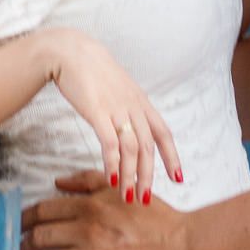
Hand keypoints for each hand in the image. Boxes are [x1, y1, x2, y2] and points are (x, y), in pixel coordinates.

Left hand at [18, 168, 188, 249]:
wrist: (180, 244)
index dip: (24, 218)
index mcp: (89, 207)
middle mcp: (85, 231)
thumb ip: (88, 180)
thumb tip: (58, 182)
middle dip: (19, 244)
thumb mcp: (121, 189)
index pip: (44, 210)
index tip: (13, 224)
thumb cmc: (154, 217)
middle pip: (39, 237)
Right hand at [40, 28, 180, 202]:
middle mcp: (133, 107)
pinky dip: (113, 162)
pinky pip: (110, 142)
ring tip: (127, 195)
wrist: (71, 51)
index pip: (163, 133)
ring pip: (132, 148)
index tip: (178, 178)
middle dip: (149, 176)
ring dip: (131, 175)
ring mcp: (117, 109)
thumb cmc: (92, 71)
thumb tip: (130, 126)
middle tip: (145, 198)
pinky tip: (112, 177)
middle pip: (148, 147)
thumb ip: (128, 107)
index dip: (172, 157)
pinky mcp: (98, 112)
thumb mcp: (119, 88)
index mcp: (141, 102)